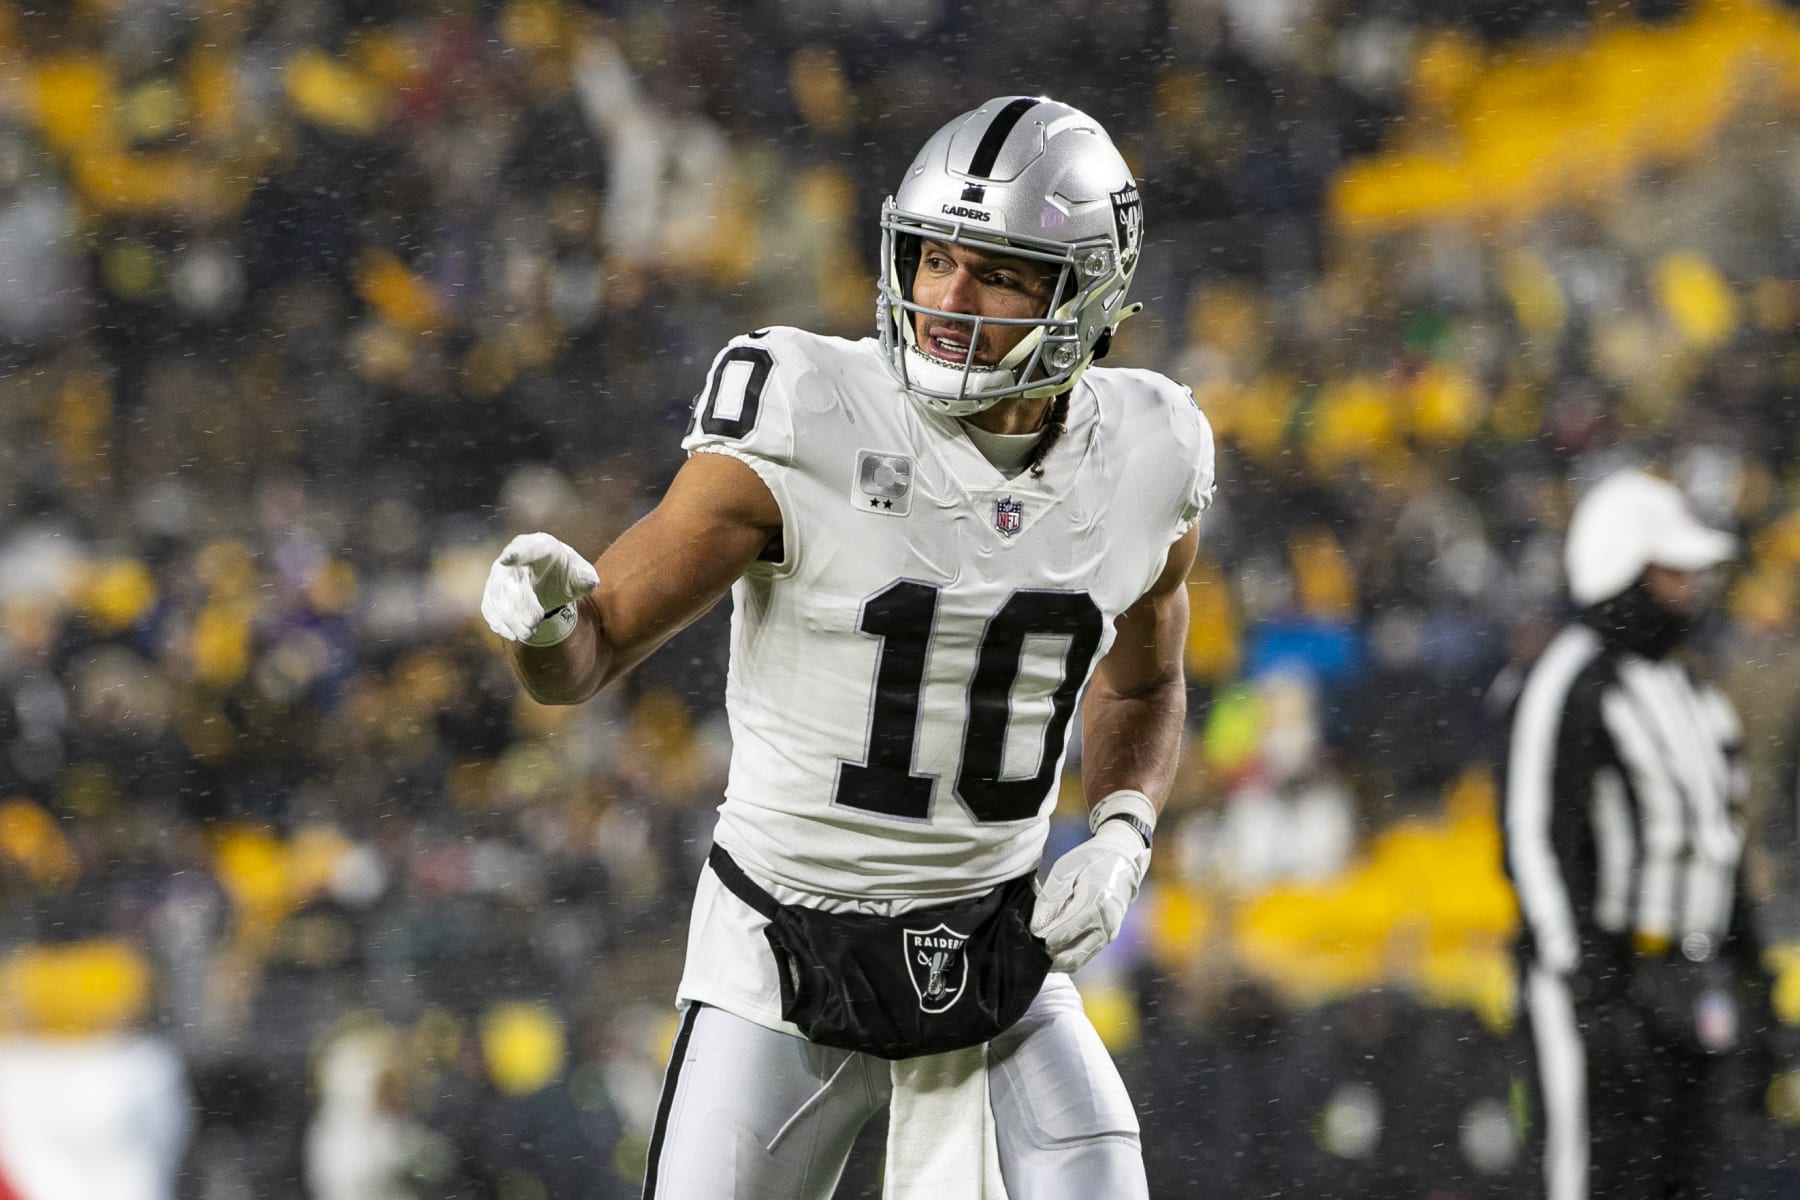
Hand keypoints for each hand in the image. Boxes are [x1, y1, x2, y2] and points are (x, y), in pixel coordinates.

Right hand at [481, 532, 598, 642]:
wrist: (549, 578)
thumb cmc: (566, 573)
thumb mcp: (580, 573)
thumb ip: (586, 576)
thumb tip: (590, 581)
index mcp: (539, 547)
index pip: (526, 548)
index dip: (517, 553)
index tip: (507, 559)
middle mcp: (513, 556)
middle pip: (510, 581)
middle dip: (521, 605)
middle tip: (535, 622)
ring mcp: (499, 574)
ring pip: (498, 597)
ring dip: (512, 619)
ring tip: (528, 633)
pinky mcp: (492, 592)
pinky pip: (490, 608)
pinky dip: (501, 623)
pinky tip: (514, 633)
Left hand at [1030, 796, 1153, 974]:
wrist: (1121, 859)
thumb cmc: (1090, 861)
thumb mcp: (1066, 871)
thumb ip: (1051, 900)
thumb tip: (1036, 928)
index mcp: (1097, 903)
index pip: (1067, 932)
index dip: (1045, 937)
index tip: (1031, 934)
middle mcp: (1107, 925)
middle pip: (1073, 955)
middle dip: (1049, 955)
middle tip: (1031, 947)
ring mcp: (1109, 934)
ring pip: (1078, 961)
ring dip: (1057, 961)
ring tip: (1038, 950)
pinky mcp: (1108, 939)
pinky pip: (1084, 957)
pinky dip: (1066, 958)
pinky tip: (1051, 949)